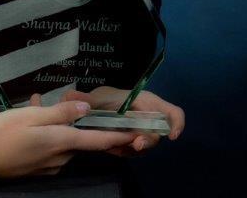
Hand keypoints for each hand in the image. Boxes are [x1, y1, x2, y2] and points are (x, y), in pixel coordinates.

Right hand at [0, 99, 144, 178]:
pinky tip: (30, 117)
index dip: (118, 136)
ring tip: (35, 104)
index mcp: (62, 142)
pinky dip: (47, 132)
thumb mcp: (31, 115)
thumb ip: (60, 113)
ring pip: (64, 141)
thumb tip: (86, 109)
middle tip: (60, 100)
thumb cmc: (5, 132)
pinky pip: (52, 147)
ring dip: (57, 124)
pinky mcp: (40, 168)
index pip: (97, 140)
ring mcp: (51, 165)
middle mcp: (62, 157)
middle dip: (77, 121)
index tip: (136, 131)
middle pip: (80, 139)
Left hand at [39, 87, 184, 156]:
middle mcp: (148, 120)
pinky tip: (110, 147)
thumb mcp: (98, 95)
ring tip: (115, 146)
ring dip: (129, 148)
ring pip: (142, 146)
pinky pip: (129, 152)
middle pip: (157, 134)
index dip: (177, 124)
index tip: (171, 136)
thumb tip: (69, 97)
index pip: (173, 113)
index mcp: (148, 103)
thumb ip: (87, 97)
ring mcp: (140, 134)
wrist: (99, 108)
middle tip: (135, 144)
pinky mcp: (131, 144)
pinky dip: (120, 151)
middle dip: (147, 141)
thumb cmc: (107, 98)